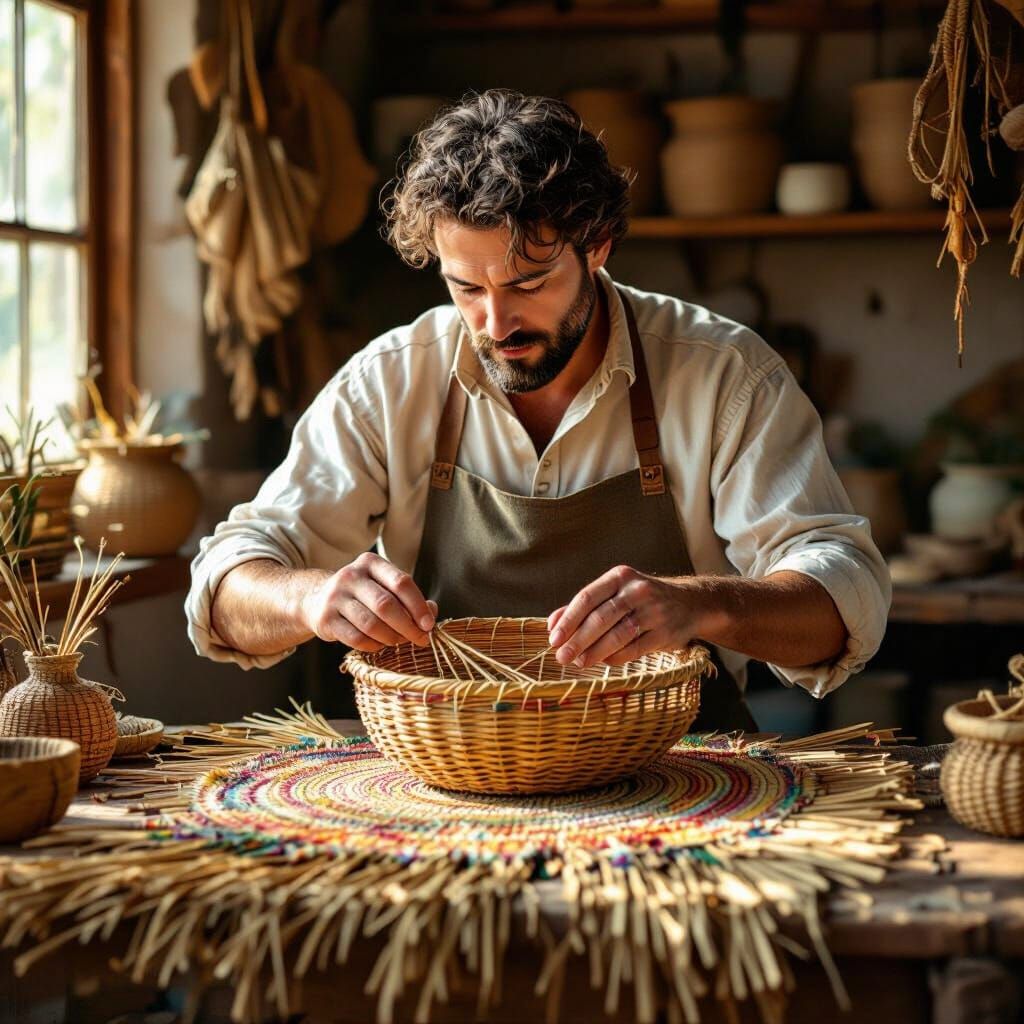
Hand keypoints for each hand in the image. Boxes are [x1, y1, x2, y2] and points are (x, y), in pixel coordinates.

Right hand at [300, 552, 437, 651]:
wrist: (316, 599)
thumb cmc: (362, 594)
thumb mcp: (383, 586)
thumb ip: (409, 597)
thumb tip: (432, 611)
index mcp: (371, 563)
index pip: (401, 582)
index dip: (418, 606)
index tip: (429, 624)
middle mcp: (351, 576)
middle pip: (386, 605)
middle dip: (408, 626)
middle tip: (420, 639)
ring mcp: (335, 597)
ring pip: (371, 624)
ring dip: (391, 638)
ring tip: (399, 641)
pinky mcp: (325, 619)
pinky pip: (356, 639)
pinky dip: (374, 646)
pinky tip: (380, 644)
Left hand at [547, 565, 703, 667]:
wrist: (690, 603)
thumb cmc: (641, 599)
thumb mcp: (615, 592)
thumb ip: (584, 606)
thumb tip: (552, 623)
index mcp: (620, 576)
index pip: (587, 597)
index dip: (568, 620)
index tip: (553, 639)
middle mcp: (637, 590)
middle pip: (601, 618)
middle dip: (577, 640)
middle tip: (561, 657)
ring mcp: (654, 611)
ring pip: (617, 635)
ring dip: (594, 652)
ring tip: (578, 663)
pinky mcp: (665, 633)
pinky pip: (634, 649)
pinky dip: (615, 658)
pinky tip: (602, 662)